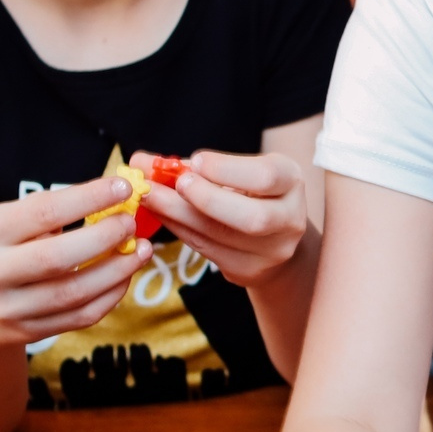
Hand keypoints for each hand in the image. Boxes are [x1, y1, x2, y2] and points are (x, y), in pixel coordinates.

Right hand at [0, 176, 146, 348]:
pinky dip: (111, 295)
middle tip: (131, 223)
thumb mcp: (8, 224)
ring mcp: (10, 308)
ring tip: (141, 250)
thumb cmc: (1, 252)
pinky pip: (81, 316)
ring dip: (117, 270)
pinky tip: (125, 276)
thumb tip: (115, 195)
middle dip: (105, 238)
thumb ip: (52, 211)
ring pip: (75, 292)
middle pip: (59, 257)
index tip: (124, 187)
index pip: (45, 211)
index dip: (89, 198)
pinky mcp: (28, 333)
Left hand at [137, 151, 309, 289]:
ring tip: (148, 196)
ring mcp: (271, 251)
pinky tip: (160, 214)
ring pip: (221, 236)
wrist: (275, 236)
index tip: (194, 161)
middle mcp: (289, 219)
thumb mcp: (239, 170)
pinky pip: (206, 249)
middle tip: (172, 184)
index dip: (228, 170)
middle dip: (205, 200)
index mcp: (291, 182)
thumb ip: (197, 165)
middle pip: (251, 217)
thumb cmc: (250, 191)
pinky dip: (179, 229)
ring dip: (178, 215)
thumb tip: (141, 162)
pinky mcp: (248, 270)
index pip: (266, 177)